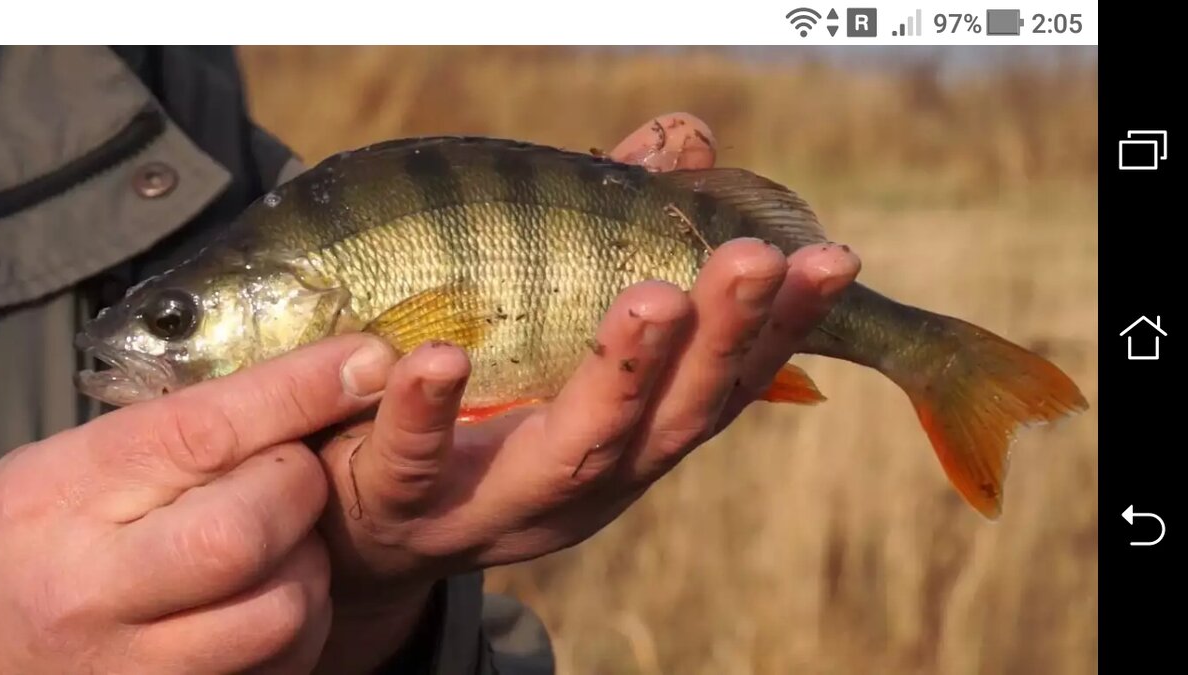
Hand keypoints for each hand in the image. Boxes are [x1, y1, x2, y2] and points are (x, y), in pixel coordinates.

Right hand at [0, 336, 392, 673]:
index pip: (203, 432)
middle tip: (289, 480)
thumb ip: (179, 431)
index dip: (300, 391)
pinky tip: (266, 600)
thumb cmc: (34, 544)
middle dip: (297, 491)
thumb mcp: (76, 467)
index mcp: (65, 496)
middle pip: (244, 534)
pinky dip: (298, 627)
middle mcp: (92, 591)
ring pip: (280, 613)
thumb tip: (320, 378)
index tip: (364, 362)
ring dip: (308, 569)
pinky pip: (282, 666)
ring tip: (279, 549)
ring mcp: (135, 668)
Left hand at [311, 113, 862, 670]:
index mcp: (632, 437)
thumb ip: (616, 231)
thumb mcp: (557, 335)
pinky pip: (413, 462)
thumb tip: (686, 137)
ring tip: (653, 301)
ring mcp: (497, 499)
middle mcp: (589, 478)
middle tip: (753, 259)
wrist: (369, 531)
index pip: (722, 383)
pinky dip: (430, 413)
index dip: (782, 329)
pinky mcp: (402, 503)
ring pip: (573, 451)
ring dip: (620, 375)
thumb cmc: (484, 412)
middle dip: (721, 339)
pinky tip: (440, 357)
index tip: (831, 259)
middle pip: (671, 417)